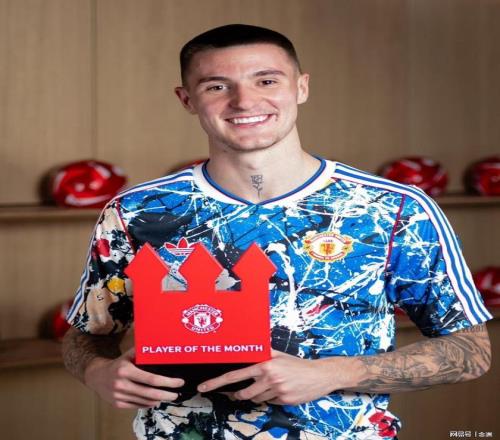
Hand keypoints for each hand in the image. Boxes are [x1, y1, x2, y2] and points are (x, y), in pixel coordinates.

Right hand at [84, 347, 183, 408]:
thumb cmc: (117, 364)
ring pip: (145, 401)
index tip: (178, 382)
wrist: (96, 376)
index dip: (167, 382)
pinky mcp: (117, 404)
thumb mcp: (128, 354)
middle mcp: (122, 384)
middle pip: (150, 393)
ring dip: (159, 400)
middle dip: (166, 395)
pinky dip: (148, 404)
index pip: (151, 379)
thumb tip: (159, 345)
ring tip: (168, 396)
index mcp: (126, 370)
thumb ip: (142, 351)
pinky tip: (155, 400)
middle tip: (176, 394)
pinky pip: (137, 406)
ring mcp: (119, 396)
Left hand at [197, 350, 346, 405]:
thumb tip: (247, 349)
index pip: (235, 375)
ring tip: (269, 386)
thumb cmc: (297, 364)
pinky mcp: (284, 401)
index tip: (204, 387)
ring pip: (256, 399)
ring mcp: (276, 390)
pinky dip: (271, 398)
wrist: (319, 374)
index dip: (217, 382)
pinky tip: (281, 391)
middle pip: (244, 393)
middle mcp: (269, 377)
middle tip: (238, 393)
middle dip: (239, 395)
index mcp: (264, 364)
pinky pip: (269, 402)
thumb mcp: (278, 354)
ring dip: (258, 395)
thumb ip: (262, 353)